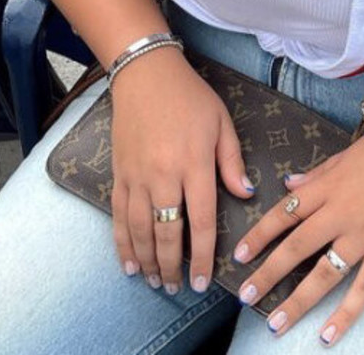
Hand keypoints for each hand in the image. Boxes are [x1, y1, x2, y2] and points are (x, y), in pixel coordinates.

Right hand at [109, 48, 254, 295]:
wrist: (146, 75)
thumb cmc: (190, 97)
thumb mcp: (221, 122)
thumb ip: (232, 161)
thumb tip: (245, 194)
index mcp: (194, 163)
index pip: (201, 219)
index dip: (203, 254)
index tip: (203, 280)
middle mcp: (163, 175)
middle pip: (167, 232)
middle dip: (172, 266)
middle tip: (176, 289)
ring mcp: (137, 176)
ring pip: (140, 230)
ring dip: (147, 261)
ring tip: (155, 281)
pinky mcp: (119, 174)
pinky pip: (118, 216)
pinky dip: (122, 243)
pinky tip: (129, 262)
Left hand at [232, 118, 363, 344]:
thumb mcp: (352, 151)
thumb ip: (319, 172)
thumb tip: (290, 184)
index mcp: (329, 186)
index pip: (285, 213)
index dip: (260, 235)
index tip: (240, 254)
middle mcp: (341, 214)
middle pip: (296, 248)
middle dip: (267, 274)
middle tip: (245, 295)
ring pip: (323, 275)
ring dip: (297, 301)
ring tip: (275, 323)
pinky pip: (363, 289)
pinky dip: (345, 314)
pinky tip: (328, 335)